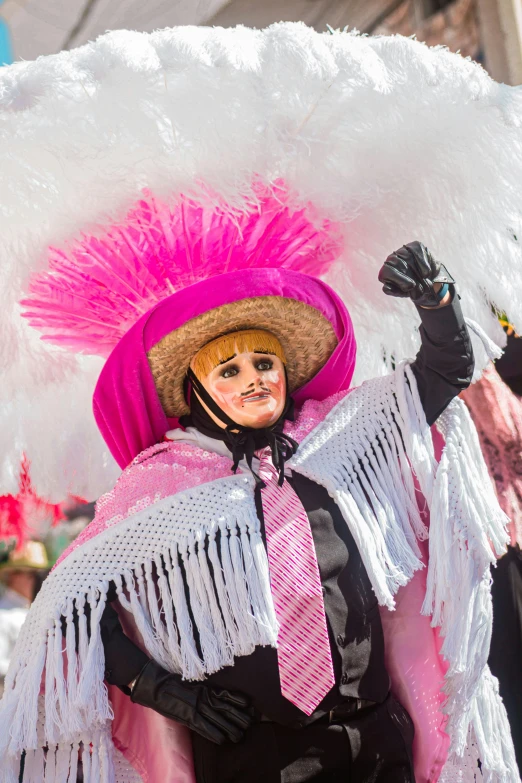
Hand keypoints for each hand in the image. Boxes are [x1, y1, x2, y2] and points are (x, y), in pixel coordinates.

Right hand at [131, 659, 255, 743]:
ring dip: (230, 727)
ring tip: (241, 735)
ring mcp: (196, 705)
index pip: (228, 694)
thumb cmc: (173, 683)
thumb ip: (205, 688)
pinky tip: (222, 740)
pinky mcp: (188, 715)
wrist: (156, 685)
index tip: (251, 706)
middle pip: (226, 707)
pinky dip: (213, 733)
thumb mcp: (193, 684)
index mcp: (206, 687)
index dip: (240, 701)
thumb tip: (217, 693)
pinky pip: (203, 726)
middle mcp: (204, 696)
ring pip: (218, 718)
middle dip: (239, 716)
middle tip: (251, 723)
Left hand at [378, 241, 454, 307]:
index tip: (411, 286)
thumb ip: (395, 291)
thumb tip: (385, 287)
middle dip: (412, 277)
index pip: (388, 272)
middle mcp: (391, 259)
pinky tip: (427, 272)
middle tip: (421, 286)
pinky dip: (424, 264)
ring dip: (419, 272)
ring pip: (409, 258)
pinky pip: (418, 252)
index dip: (400, 280)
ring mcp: (403, 251)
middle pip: (398, 264)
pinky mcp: (415, 246)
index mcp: (386, 272)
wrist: (430, 282)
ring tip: (426, 280)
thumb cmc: (413, 290)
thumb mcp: (404, 293)